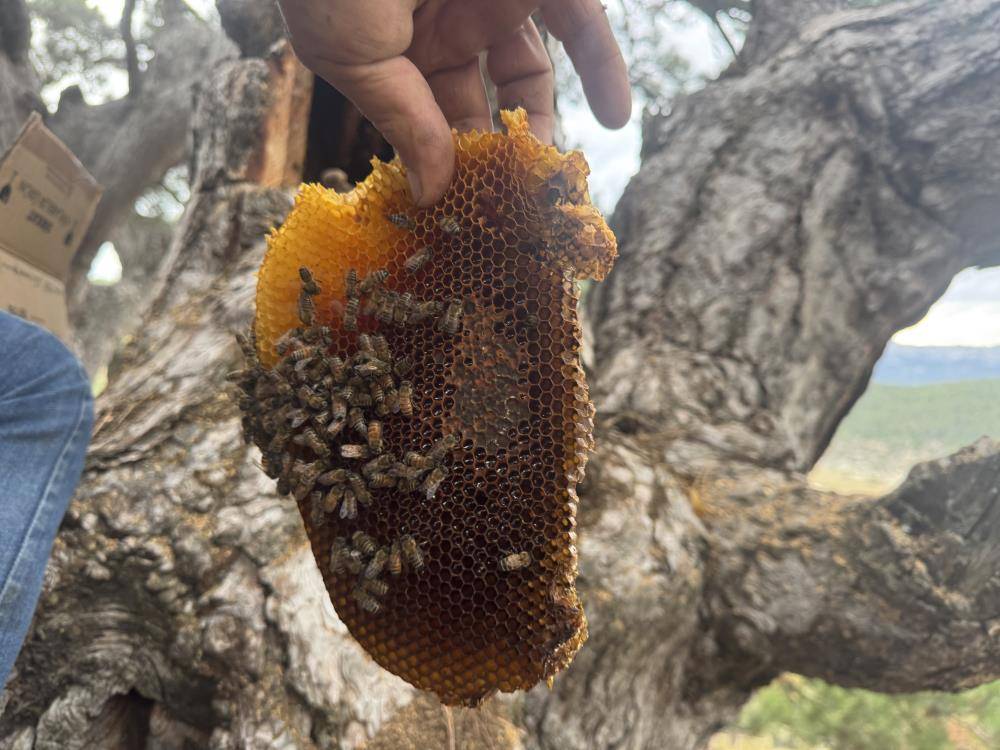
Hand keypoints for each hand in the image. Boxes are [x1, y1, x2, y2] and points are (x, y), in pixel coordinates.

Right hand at [277, 0, 630, 206]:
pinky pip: (580, 22)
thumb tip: (432, 194)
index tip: (470, 213)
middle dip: (499, 155)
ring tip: (556, 179)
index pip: (430, 119)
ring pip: (531, 72)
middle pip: (482, 104)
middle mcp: (444, 25)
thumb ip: (403, 122)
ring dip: (547, 125)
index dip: (451, 164)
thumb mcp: (356, 60)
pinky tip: (616, 117)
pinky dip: (603, 66)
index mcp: (394, 50)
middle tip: (517, 205)